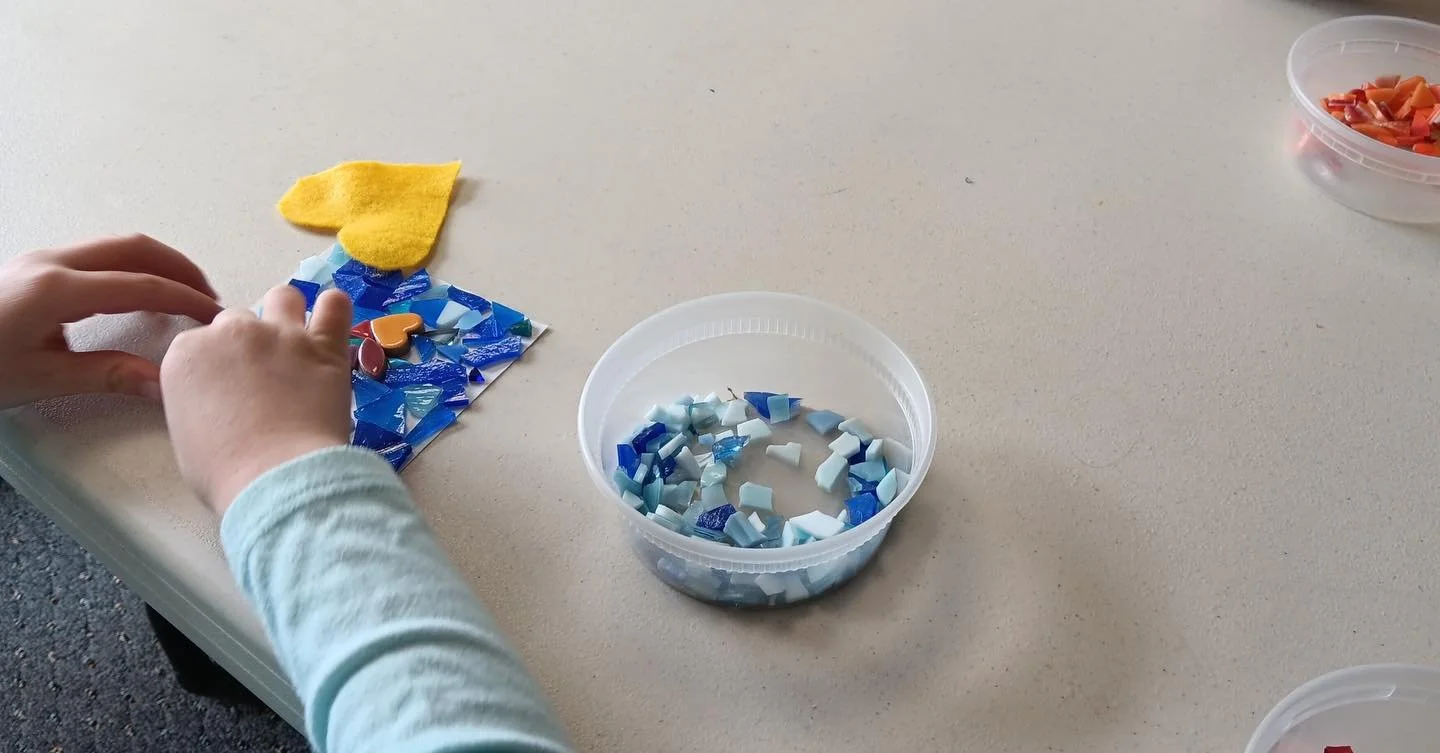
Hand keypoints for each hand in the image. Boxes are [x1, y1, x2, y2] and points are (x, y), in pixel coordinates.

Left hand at [0, 235, 221, 408]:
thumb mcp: (40, 379)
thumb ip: (106, 376)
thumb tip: (162, 383)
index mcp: (55, 289)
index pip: (139, 285)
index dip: (184, 299)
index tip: (215, 316)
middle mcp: (50, 262)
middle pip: (133, 247)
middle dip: (179, 267)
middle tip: (208, 298)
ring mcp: (39, 259)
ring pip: (115, 245)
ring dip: (156, 263)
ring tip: (181, 294)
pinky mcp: (32, 267)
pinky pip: (95, 255)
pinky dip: (131, 267)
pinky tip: (137, 295)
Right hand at [161, 284, 353, 513]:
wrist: (277, 474)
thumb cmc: (224, 471)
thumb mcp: (187, 434)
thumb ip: (198, 400)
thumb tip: (215, 400)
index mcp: (187, 354)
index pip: (200, 344)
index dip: (217, 366)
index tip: (228, 389)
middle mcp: (232, 332)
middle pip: (238, 321)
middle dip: (248, 344)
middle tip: (264, 377)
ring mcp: (281, 334)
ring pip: (283, 298)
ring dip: (287, 312)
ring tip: (297, 341)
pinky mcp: (325, 345)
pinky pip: (335, 306)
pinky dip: (334, 308)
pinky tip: (333, 319)